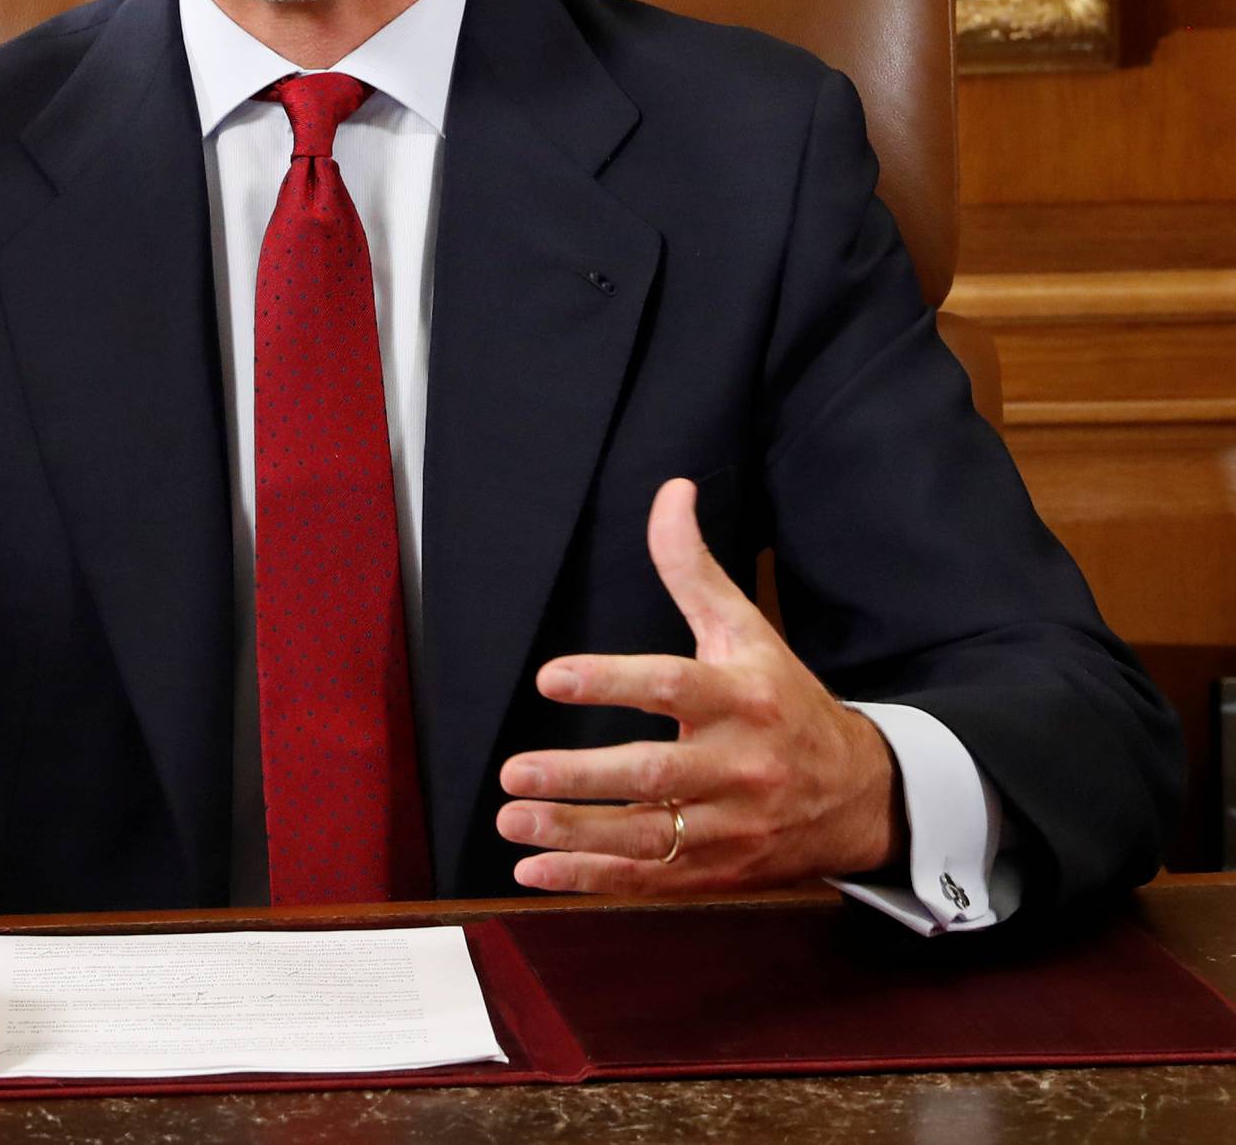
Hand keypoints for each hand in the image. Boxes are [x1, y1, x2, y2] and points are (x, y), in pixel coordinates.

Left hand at [497, 478, 901, 894]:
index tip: (551, 678)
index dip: (611, 682)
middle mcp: (740, 767)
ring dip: (574, 834)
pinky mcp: (719, 873)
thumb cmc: (785, 700)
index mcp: (744, 700)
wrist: (861, 795)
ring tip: (511, 818)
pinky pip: (650, 881)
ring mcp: (731, 828)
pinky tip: (536, 871)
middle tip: (513, 770)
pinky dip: (592, 881)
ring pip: (648, 838)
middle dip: (581, 776)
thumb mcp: (747, 629)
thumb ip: (694, 567)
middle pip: (655, 774)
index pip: (672, 687)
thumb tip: (671, 490)